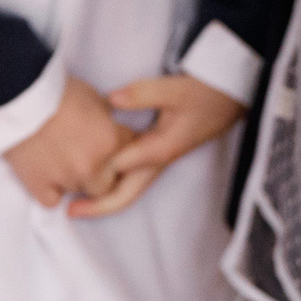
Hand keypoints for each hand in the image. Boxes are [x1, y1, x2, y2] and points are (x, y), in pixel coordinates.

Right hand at [2, 74, 133, 207]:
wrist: (15, 96)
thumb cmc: (56, 91)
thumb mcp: (94, 97)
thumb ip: (108, 119)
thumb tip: (114, 126)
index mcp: (110, 141)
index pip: (130, 153)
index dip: (121, 144)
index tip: (111, 139)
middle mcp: (92, 166)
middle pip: (109, 182)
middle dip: (103, 170)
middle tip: (88, 154)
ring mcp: (65, 179)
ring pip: (81, 191)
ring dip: (77, 179)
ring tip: (65, 159)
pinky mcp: (39, 186)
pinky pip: (53, 201)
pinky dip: (52, 190)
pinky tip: (48, 174)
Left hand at [67, 73, 248, 218]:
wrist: (233, 93)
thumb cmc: (207, 92)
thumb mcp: (176, 89)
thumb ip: (143, 93)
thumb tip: (111, 100)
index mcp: (161, 150)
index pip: (120, 168)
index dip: (93, 171)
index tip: (67, 172)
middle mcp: (159, 161)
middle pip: (126, 195)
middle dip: (97, 206)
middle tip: (69, 211)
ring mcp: (160, 159)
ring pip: (129, 189)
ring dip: (104, 198)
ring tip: (76, 201)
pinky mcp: (160, 151)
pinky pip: (133, 176)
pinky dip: (113, 183)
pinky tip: (97, 177)